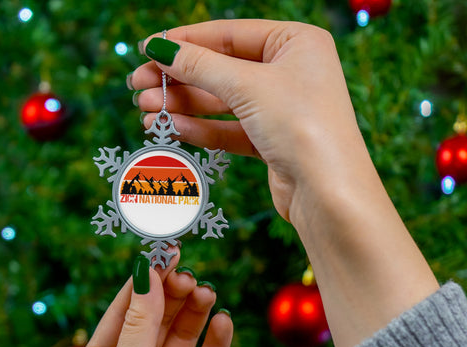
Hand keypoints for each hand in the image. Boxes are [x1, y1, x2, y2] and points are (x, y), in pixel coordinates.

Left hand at [75, 254, 232, 346]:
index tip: (165, 252)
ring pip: (184, 335)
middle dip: (173, 294)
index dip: (146, 279)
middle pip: (158, 317)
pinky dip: (217, 342)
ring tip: (207, 294)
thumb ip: (140, 323)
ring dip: (196, 313)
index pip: (127, 308)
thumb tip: (146, 271)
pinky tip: (224, 323)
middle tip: (189, 277)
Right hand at [130, 19, 369, 222]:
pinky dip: (203, 129)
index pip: (230, 34)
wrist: (328, 193)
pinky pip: (232, 130)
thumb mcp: (247, 86)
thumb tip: (160, 48)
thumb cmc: (301, 126)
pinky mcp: (274, 142)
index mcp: (296, 42)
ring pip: (224, 103)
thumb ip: (201, 66)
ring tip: (146, 111)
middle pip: (223, 69)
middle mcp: (291, 73)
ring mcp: (282, 109)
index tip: (148, 49)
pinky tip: (173, 129)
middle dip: (179, 79)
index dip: (186, 41)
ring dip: (185, 106)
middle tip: (138, 86)